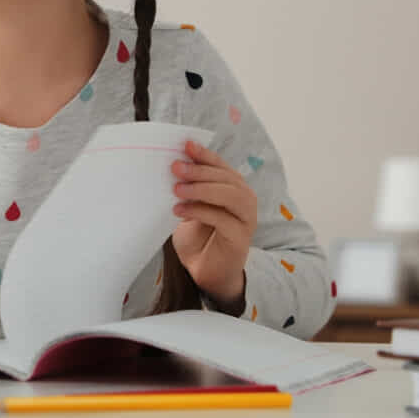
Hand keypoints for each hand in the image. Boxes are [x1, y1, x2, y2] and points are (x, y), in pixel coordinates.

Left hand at [170, 140, 255, 311]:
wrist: (204, 272)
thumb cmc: (197, 237)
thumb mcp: (189, 207)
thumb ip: (187, 188)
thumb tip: (172, 165)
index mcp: (233, 188)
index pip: (221, 166)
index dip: (205, 155)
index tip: (185, 145)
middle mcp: (245, 200)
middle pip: (227, 178)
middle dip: (200, 170)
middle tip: (175, 167)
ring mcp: (246, 219)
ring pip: (231, 195)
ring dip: (202, 189)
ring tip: (176, 189)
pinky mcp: (240, 238)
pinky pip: (223, 219)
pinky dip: (200, 211)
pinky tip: (180, 211)